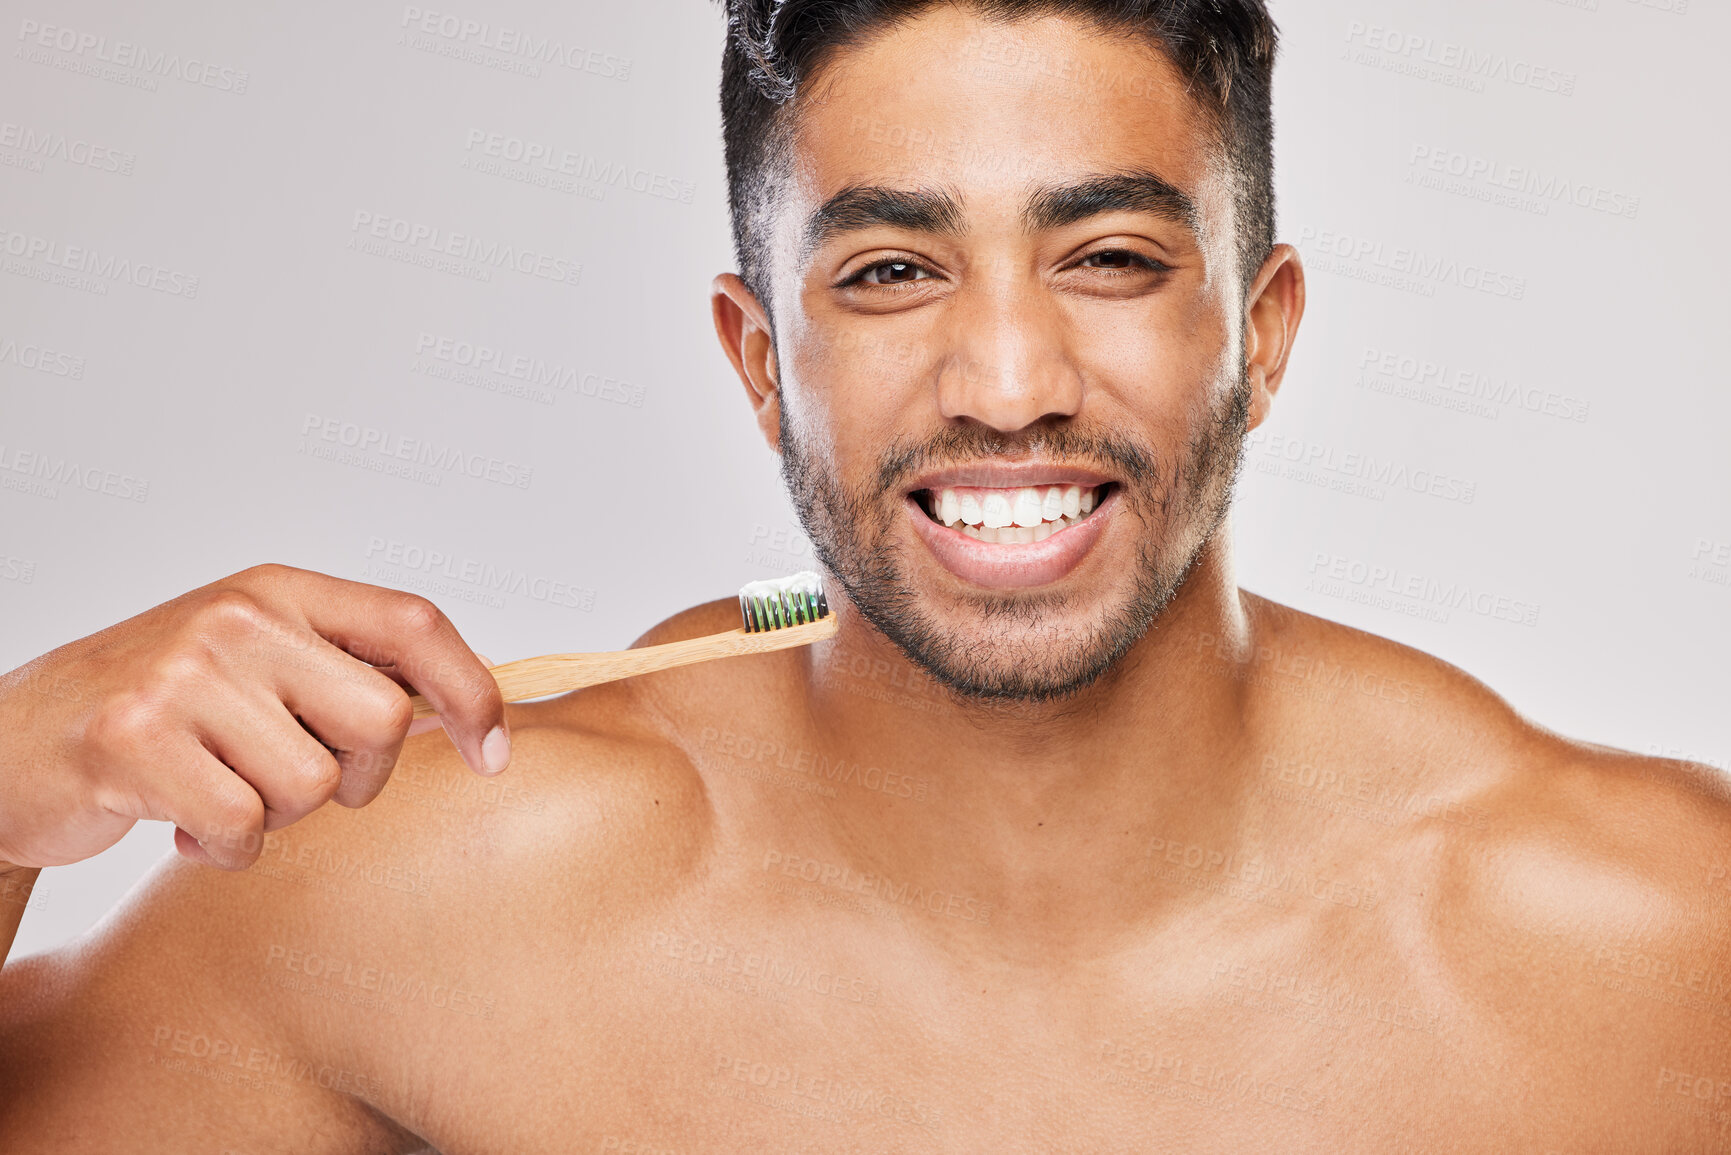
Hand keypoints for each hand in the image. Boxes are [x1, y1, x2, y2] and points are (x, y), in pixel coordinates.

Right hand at [0, 564, 507, 870]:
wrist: (9, 743)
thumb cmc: (152, 711)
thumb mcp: (253, 664)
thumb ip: (342, 674)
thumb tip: (457, 714)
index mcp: (279, 592)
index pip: (414, 622)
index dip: (472, 691)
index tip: (493, 753)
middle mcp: (238, 617)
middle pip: (383, 720)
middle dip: (357, 780)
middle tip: (292, 785)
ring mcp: (185, 672)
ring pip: (315, 785)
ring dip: (279, 820)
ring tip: (221, 798)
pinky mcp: (136, 738)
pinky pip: (245, 827)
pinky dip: (228, 850)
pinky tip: (185, 827)